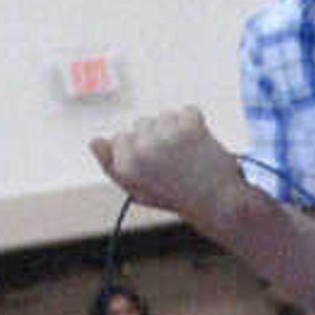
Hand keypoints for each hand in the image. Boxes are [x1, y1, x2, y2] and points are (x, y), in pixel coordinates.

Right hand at [90, 107, 252, 226]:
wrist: (219, 203)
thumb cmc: (177, 196)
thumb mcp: (137, 190)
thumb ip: (111, 166)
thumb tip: (94, 141)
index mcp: (124, 166)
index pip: (120, 138)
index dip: (140, 151)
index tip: (157, 169)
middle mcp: (140, 151)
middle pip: (142, 124)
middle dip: (158, 138)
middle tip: (176, 164)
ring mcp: (165, 138)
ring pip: (165, 116)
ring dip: (178, 130)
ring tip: (190, 156)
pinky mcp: (189, 129)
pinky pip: (188, 111)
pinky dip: (197, 124)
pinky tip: (202, 144)